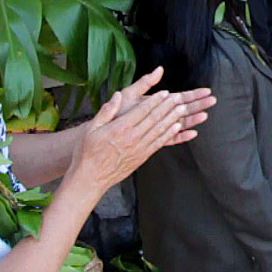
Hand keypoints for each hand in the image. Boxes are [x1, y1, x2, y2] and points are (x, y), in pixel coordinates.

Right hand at [65, 67, 212, 196]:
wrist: (91, 178)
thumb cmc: (88, 152)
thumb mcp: (91, 128)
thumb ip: (106, 111)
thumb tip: (116, 96)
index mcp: (120, 128)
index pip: (142, 111)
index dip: (155, 101)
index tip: (164, 93)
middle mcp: (132, 137)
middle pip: (154, 119)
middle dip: (168, 107)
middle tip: (179, 97)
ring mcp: (139, 148)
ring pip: (159, 130)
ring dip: (172, 118)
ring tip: (182, 109)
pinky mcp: (142, 157)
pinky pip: (159, 143)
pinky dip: (169, 134)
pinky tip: (177, 127)